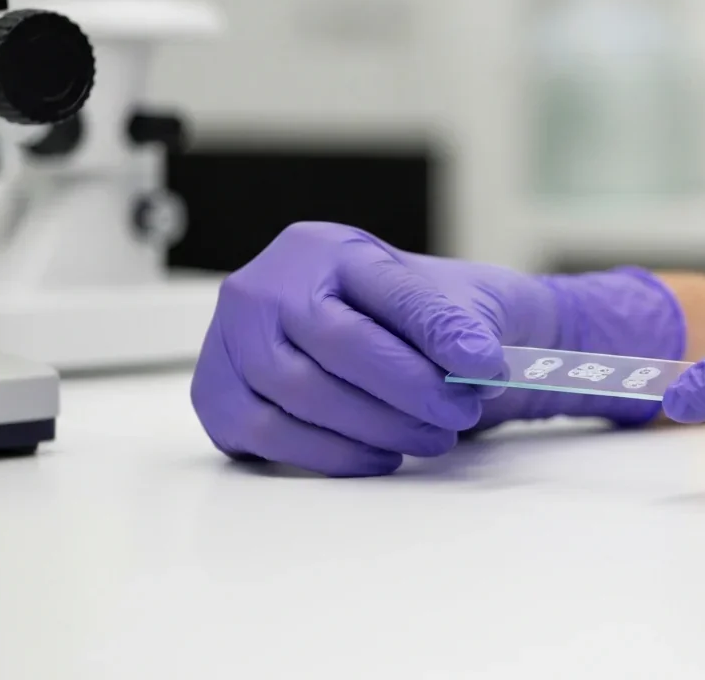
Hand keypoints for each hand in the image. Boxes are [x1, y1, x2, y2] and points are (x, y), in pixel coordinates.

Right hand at [191, 222, 683, 475]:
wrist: (366, 338)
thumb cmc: (403, 320)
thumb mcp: (447, 300)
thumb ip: (462, 324)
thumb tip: (478, 364)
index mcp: (327, 249)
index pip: (391, 291)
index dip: (441, 330)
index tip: (488, 365)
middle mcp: (267, 285)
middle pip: (340, 344)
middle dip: (410, 390)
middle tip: (459, 412)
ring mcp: (230, 338)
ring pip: (301, 394)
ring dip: (377, 428)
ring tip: (430, 437)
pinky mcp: (217, 394)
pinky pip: (267, 433)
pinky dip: (330, 455)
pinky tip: (378, 456)